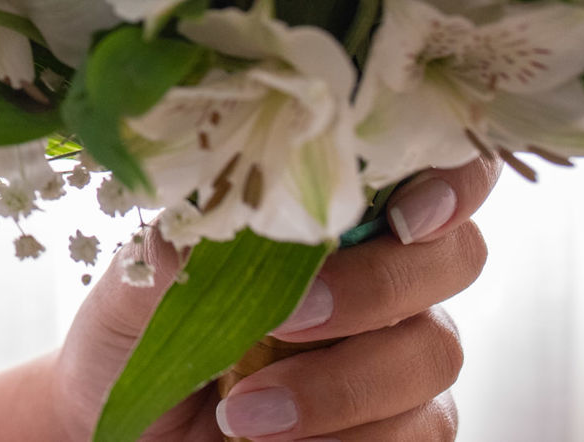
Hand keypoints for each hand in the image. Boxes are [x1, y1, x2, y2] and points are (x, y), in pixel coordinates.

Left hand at [47, 156, 498, 441]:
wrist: (129, 428)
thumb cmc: (139, 341)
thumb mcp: (132, 292)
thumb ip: (169, 254)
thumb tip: (195, 219)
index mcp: (328, 217)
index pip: (428, 168)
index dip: (445, 179)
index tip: (402, 213)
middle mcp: (385, 274)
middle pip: (454, 256)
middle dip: (375, 287)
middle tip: (289, 317)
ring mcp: (404, 354)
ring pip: (432, 352)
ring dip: (339, 384)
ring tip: (243, 411)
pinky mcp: (405, 429)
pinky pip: (417, 432)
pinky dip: (346, 436)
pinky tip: (272, 440)